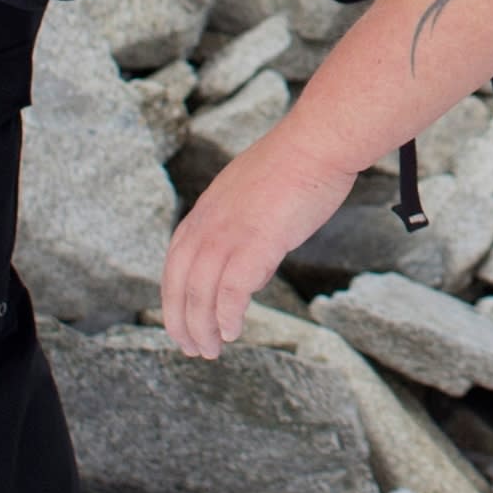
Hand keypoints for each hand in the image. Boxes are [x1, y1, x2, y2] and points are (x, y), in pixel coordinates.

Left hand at [162, 129, 358, 357]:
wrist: (317, 143)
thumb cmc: (298, 165)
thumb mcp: (254, 197)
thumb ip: (244, 231)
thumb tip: (250, 272)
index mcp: (206, 210)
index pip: (175, 261)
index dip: (174, 296)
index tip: (179, 320)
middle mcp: (209, 223)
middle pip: (180, 281)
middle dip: (180, 319)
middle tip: (191, 347)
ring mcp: (230, 232)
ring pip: (201, 291)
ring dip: (203, 326)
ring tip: (210, 349)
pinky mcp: (256, 242)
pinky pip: (232, 289)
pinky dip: (228, 314)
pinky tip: (233, 331)